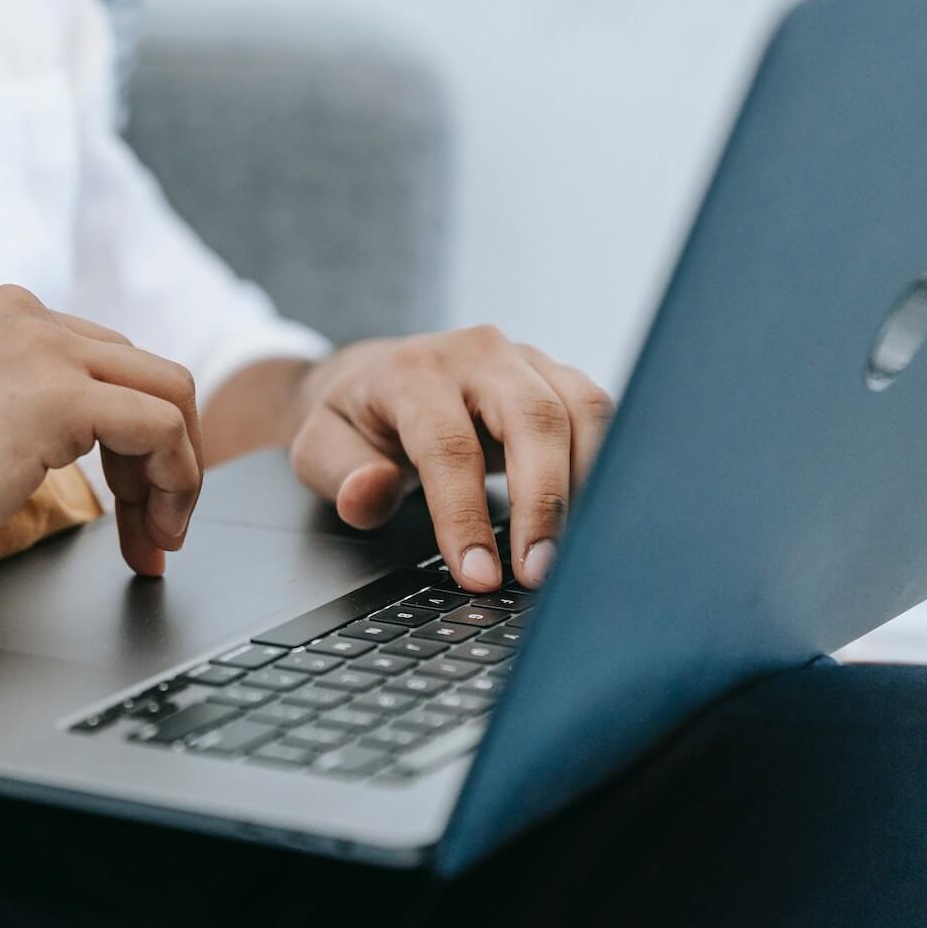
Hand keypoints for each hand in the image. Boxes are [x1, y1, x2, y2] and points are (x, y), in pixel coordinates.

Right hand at [0, 284, 202, 583]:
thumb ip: (16, 405)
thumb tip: (75, 442)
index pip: (104, 361)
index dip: (130, 440)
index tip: (132, 503)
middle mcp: (23, 314)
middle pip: (144, 374)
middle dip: (163, 460)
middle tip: (154, 531)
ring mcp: (41, 348)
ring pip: (168, 394)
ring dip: (178, 475)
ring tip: (159, 539)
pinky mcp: (57, 396)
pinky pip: (160, 430)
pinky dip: (174, 483)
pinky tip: (149, 531)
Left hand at [287, 326, 614, 589]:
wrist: (377, 375)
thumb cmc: (355, 419)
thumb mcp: (318, 446)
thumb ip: (339, 473)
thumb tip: (369, 492)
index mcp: (412, 371)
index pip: (447, 443)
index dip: (464, 514)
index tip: (477, 573)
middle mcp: (477, 354)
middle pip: (533, 417)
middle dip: (543, 502)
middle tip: (540, 573)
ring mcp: (526, 360)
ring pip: (582, 410)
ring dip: (589, 486)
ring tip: (576, 554)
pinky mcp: (559, 377)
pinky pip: (601, 415)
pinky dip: (608, 467)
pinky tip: (596, 519)